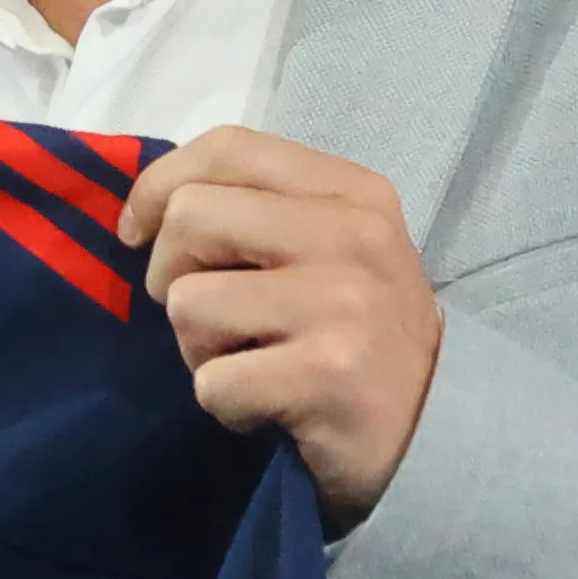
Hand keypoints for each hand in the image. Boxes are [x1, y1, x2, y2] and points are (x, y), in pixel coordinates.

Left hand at [117, 129, 441, 523]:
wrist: (440, 430)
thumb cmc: (361, 335)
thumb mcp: (331, 249)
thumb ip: (258, 213)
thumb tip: (148, 209)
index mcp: (352, 192)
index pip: (228, 148)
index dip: (158, 186)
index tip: (138, 234)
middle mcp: (353, 235)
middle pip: (190, 217)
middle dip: (171, 276)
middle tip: (208, 317)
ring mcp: (342, 304)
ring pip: (190, 303)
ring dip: (199, 349)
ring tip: (251, 364)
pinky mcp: (327, 376)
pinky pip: (212, 381)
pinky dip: (225, 405)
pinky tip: (269, 408)